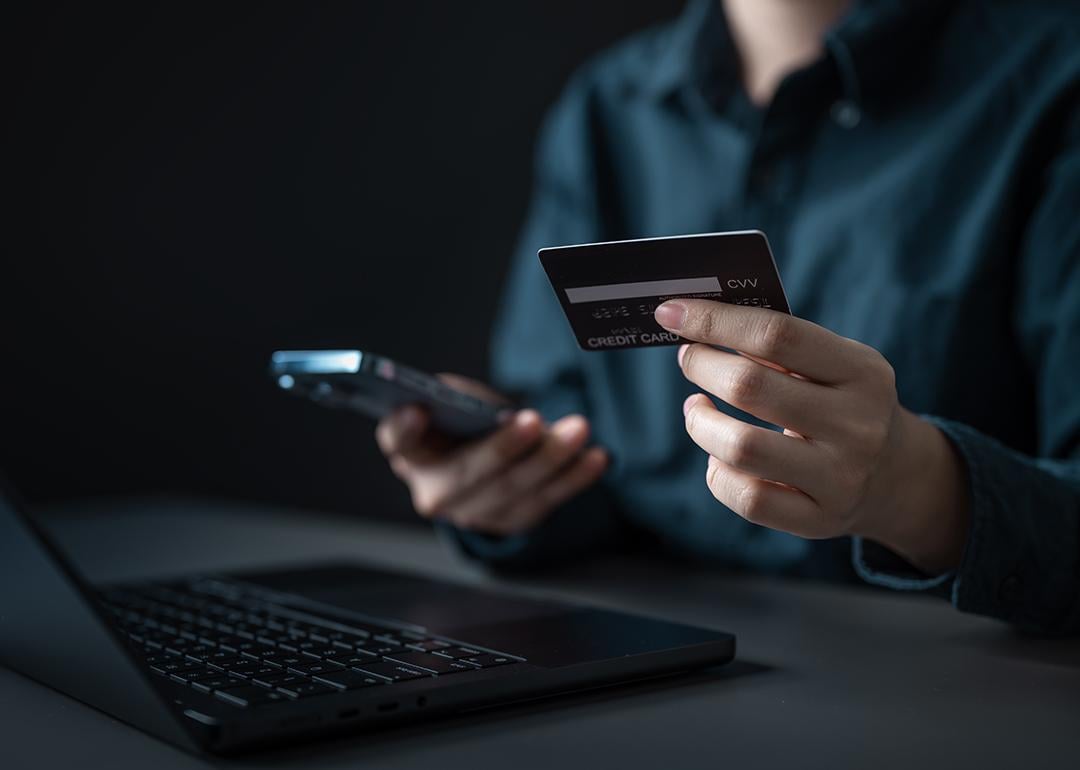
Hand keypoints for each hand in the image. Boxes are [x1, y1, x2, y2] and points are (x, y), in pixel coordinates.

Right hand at [375, 374, 607, 536]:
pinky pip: (546, 500)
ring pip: (514, 490)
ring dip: (551, 460)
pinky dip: (574, 479)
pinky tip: (596, 458)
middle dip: (503, 448)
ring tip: (577, 430)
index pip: (399, 442)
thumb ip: (461, 401)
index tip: (416, 410)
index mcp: (410, 454)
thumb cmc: (464, 422)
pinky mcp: (512, 520)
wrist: (482, 462)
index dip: (403, 429)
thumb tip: (494, 415)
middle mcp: (435, 493)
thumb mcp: (454, 401)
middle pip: (468, 474)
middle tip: (531, 421)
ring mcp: (475, 513)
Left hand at [655, 300, 968, 573]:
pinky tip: (718, 455)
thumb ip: (780, 345)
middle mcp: (856, 425)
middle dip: (702, 365)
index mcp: (862, 372)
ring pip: (741, 448)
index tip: (670, 311)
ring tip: (696, 408)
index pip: (777, 335)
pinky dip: (717, 473)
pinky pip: (746, 498)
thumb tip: (696, 320)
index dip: (715, 321)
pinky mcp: (818, 519)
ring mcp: (839, 477)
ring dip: (700, 423)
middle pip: (751, 387)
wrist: (896, 476)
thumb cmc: (842, 402)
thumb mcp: (836, 364)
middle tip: (688, 358)